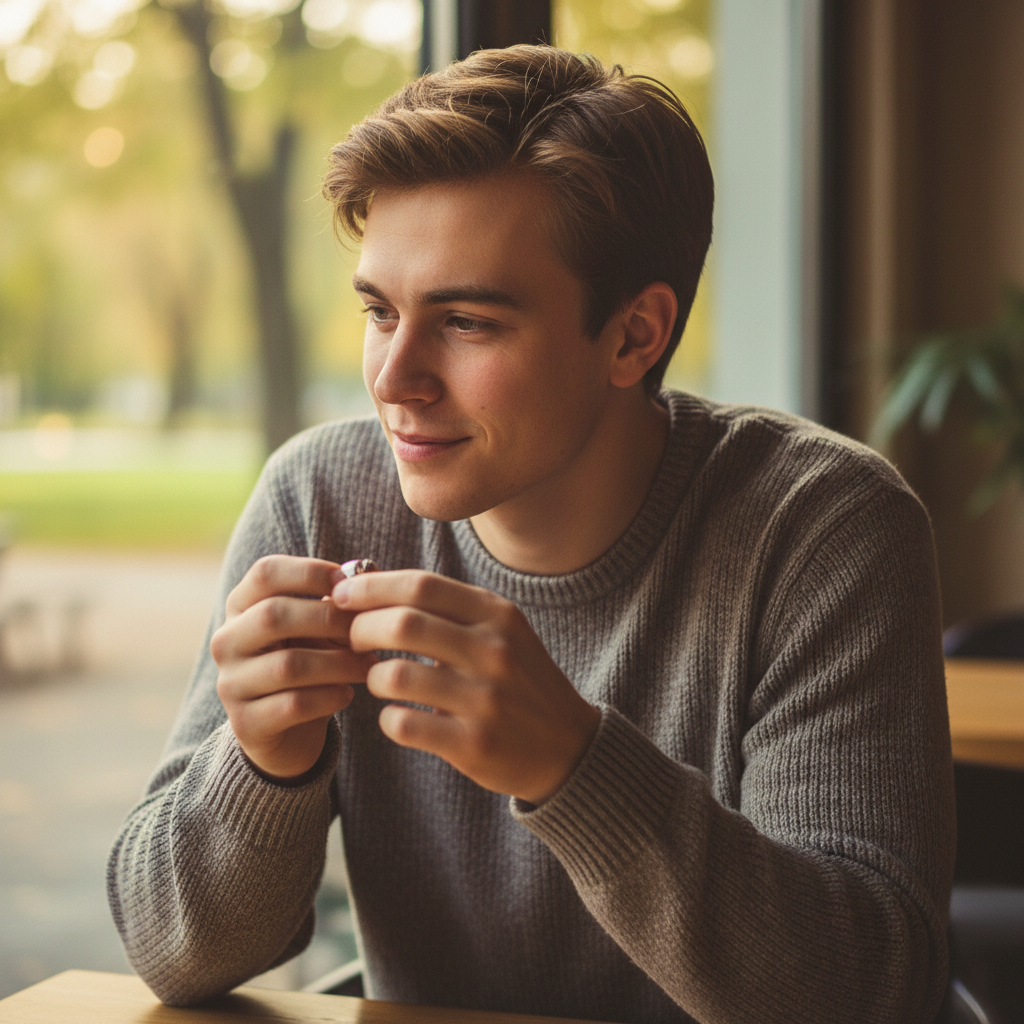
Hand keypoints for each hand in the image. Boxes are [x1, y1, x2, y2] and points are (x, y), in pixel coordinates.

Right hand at [211, 555, 376, 780]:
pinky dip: (328, 697)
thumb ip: (337, 600)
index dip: (309, 571)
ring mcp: (231, 683)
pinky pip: (292, 705)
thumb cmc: (309, 660)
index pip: (265, 573)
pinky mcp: (245, 723)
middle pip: (273, 616)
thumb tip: (368, 573)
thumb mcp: (319, 626)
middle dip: (329, 620)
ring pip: (287, 665)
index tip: (348, 583)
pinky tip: (348, 694)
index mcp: (241, 605)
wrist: (288, 728)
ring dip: (338, 663)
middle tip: (368, 631)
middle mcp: (227, 641)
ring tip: (369, 665)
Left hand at [332, 570, 600, 804]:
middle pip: (402, 623)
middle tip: (349, 639)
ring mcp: (486, 699)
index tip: (340, 595)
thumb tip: (369, 581)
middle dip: (359, 628)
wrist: (568, 746)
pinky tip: (397, 714)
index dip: (370, 587)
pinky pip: (403, 724)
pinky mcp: (474, 744)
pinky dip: (388, 717)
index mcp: (497, 614)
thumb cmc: (517, 679)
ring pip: (395, 675)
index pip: (420, 585)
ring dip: (371, 676)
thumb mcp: (499, 630)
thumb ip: (446, 607)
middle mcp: (494, 651)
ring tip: (376, 678)